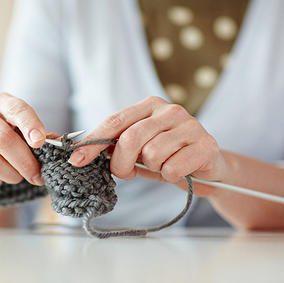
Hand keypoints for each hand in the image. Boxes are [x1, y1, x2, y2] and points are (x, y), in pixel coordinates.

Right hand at [0, 93, 45, 187]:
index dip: (30, 125)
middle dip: (25, 162)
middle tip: (37, 176)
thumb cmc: (11, 137)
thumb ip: (40, 137)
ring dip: (11, 175)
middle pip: (3, 139)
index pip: (17, 109)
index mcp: (3, 103)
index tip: (39, 142)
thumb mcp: (26, 132)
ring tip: (18, 177)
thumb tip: (55, 143)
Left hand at [68, 96, 226, 195]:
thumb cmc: (167, 157)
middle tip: (126, 174)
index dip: (92, 142)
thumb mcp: (138, 149)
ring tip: (162, 166)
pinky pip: (172, 167)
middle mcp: (170, 110)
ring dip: (152, 168)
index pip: (114, 122)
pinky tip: (179, 171)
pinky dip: (170, 176)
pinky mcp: (206, 145)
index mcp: (149, 106)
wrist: (208, 169)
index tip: (75, 160)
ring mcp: (190, 125)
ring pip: (152, 154)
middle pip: (130, 139)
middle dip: (121, 164)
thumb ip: (116, 145)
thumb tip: (81, 152)